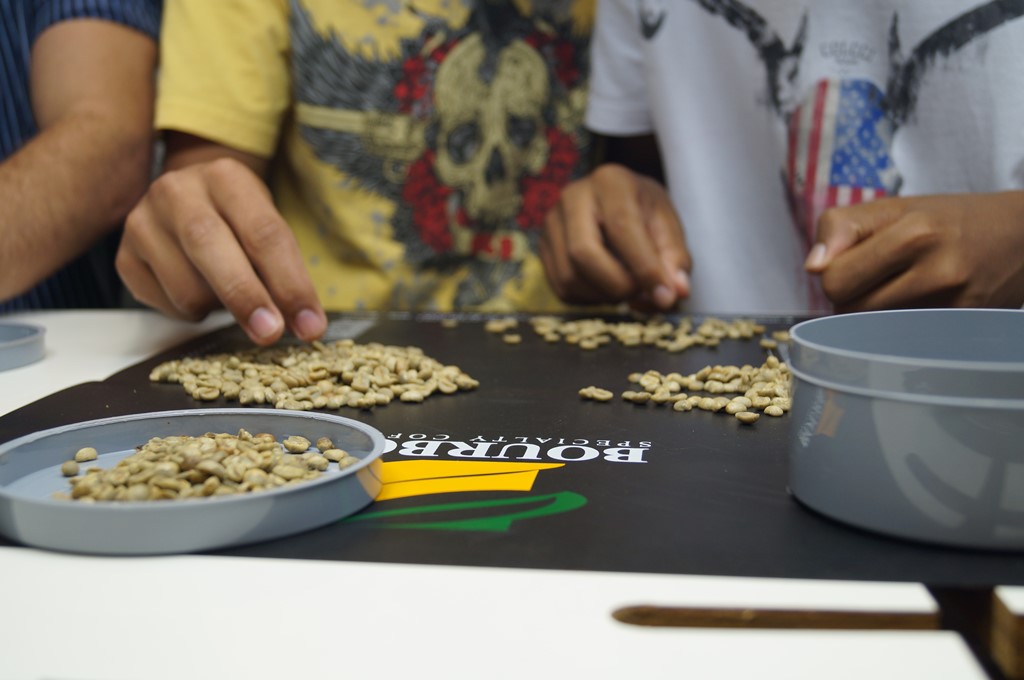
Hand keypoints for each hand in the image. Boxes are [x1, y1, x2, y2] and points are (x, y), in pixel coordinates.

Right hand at [117, 155, 326, 345]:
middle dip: (246, 297)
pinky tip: (198, 290)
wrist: (188, 199)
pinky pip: (164, 303)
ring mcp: (143, 222)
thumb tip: (305, 324)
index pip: (263, 233)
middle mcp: (177, 191)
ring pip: (186, 286)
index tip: (310, 325)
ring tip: (226, 293)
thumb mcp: (267, 228)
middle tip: (271, 333)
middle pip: (210, 246)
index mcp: (227, 178)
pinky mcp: (124, 256)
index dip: (290, 284)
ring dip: (217, 307)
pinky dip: (190, 311)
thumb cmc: (239, 221)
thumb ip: (285, 271)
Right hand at [540, 164, 690, 310]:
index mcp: (610, 181)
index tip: (665, 296)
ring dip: (604, 296)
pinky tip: (608, 287)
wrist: (616, 202)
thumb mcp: (669, 226)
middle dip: (617, 285)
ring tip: (628, 288)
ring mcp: (552, 222)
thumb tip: (675, 294)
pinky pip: (561, 288)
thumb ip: (675, 259)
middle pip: (582, 253)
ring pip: (569, 277)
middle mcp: (573, 196)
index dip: (644, 267)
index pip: (621, 226)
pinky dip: (590, 299)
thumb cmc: (645, 213)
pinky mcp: (543, 248)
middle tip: (642, 294)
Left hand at [806, 192, 1023, 312]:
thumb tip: (812, 267)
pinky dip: (898, 329)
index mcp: (914, 232)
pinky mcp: (963, 327)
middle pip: (850, 311)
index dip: (833, 276)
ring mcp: (954, 304)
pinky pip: (903, 340)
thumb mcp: (893, 208)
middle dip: (850, 298)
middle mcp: (937, 269)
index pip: (834, 281)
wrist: (1021, 235)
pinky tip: (917, 306)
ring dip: (872, 316)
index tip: (852, 266)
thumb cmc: (946, 220)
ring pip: (872, 330)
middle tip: (875, 280)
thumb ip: (841, 227)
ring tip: (898, 290)